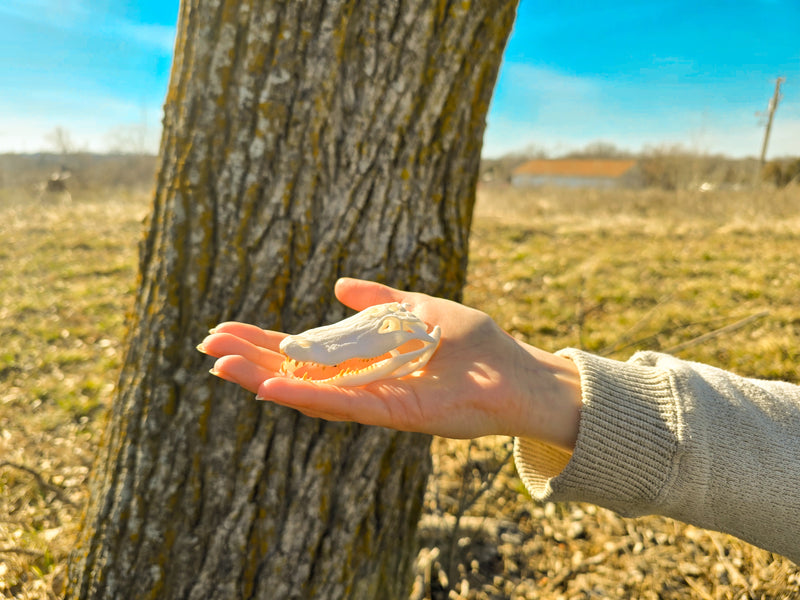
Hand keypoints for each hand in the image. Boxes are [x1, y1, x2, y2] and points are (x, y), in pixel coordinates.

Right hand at [198, 278, 581, 449]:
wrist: (516, 372)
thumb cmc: (474, 343)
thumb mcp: (419, 308)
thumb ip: (379, 301)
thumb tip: (338, 285)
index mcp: (364, 358)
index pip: (303, 351)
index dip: (264, 341)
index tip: (224, 328)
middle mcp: (362, 382)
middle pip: (295, 372)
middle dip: (251, 358)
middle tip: (205, 345)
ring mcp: (373, 400)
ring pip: (307, 391)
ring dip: (263, 378)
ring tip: (219, 364)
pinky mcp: (392, 412)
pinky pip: (341, 405)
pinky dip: (303, 397)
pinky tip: (268, 387)